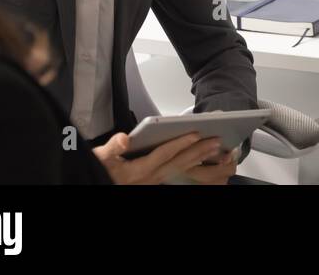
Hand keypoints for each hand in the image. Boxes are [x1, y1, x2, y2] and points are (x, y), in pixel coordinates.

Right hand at [92, 131, 229, 184]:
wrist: (101, 184)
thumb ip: (112, 148)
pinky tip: (208, 161)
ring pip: (183, 170)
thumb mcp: (101, 158)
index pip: (164, 154)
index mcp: (139, 170)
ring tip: (217, 149)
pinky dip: (197, 169)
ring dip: (201, 159)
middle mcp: (151, 178)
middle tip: (216, 140)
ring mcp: (157, 182)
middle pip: (179, 163)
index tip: (194, 133)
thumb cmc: (103, 171)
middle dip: (199, 151)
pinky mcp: (159, 183)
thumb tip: (124, 138)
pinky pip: (182, 176)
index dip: (179, 143)